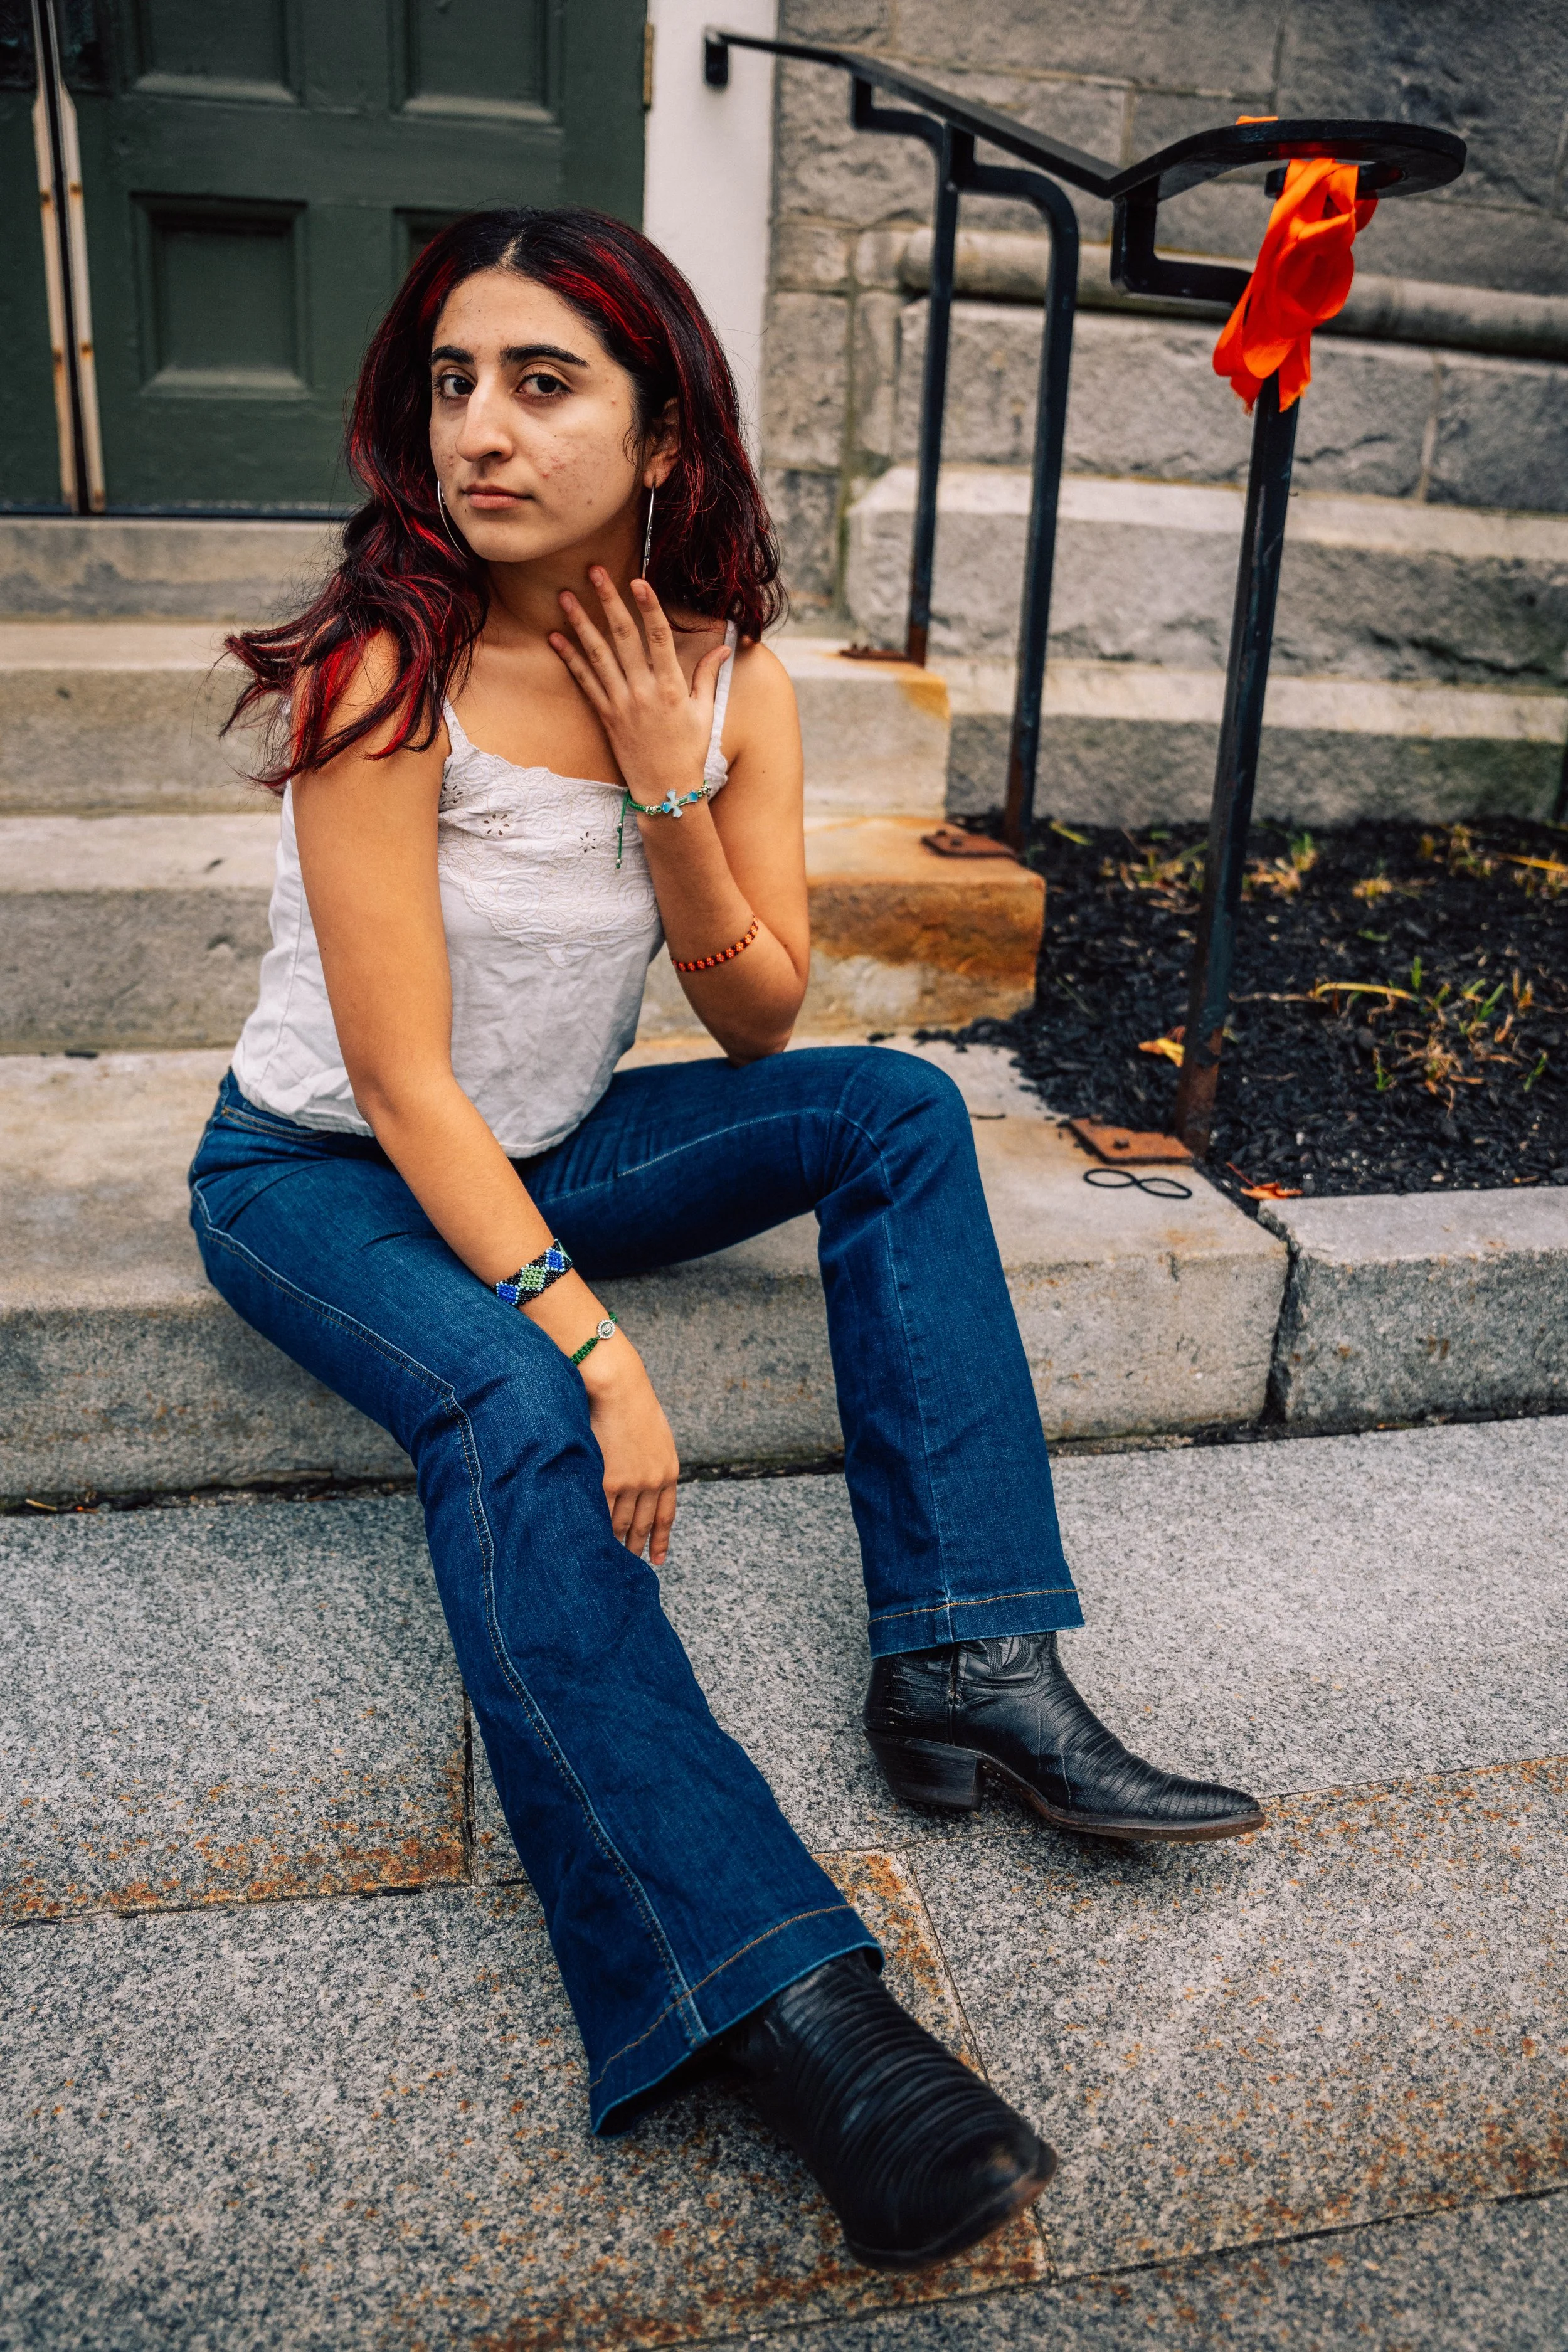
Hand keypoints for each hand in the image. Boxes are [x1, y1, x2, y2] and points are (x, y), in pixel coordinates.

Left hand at [549, 569, 729, 806]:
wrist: (665, 791)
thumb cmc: (689, 751)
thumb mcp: (705, 712)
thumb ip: (708, 674)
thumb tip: (723, 644)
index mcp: (671, 686)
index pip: (659, 637)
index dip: (648, 606)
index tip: (638, 580)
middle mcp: (643, 691)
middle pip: (623, 636)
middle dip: (607, 600)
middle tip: (594, 570)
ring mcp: (621, 703)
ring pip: (597, 654)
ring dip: (580, 622)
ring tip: (565, 595)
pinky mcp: (605, 715)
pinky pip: (584, 681)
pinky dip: (569, 658)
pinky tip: (555, 637)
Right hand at [579, 1336, 680, 1565]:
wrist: (620, 1390)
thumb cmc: (634, 1405)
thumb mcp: (658, 1436)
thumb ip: (655, 1462)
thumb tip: (646, 1483)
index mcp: (669, 1471)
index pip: (665, 1516)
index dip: (659, 1540)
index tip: (657, 1560)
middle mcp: (653, 1483)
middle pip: (642, 1525)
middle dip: (635, 1548)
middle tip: (628, 1566)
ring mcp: (631, 1483)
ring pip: (620, 1523)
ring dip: (612, 1542)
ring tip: (604, 1557)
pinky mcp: (608, 1480)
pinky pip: (601, 1512)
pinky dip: (596, 1528)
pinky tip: (590, 1539)